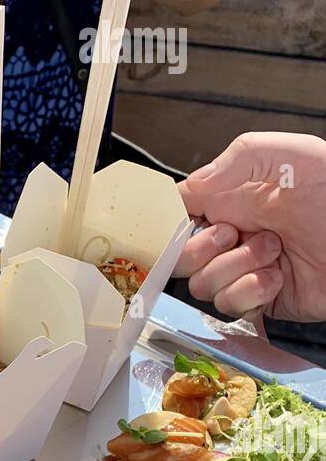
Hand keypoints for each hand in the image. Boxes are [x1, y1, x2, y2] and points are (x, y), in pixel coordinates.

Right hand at [177, 132, 325, 322]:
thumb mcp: (290, 154)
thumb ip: (236, 159)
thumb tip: (190, 186)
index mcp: (233, 200)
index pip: (179, 215)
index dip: (170, 224)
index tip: (182, 223)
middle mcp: (234, 237)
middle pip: (180, 260)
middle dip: (201, 251)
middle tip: (233, 235)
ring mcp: (245, 270)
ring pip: (203, 286)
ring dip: (234, 269)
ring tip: (272, 251)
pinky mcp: (260, 300)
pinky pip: (232, 306)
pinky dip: (251, 291)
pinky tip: (277, 276)